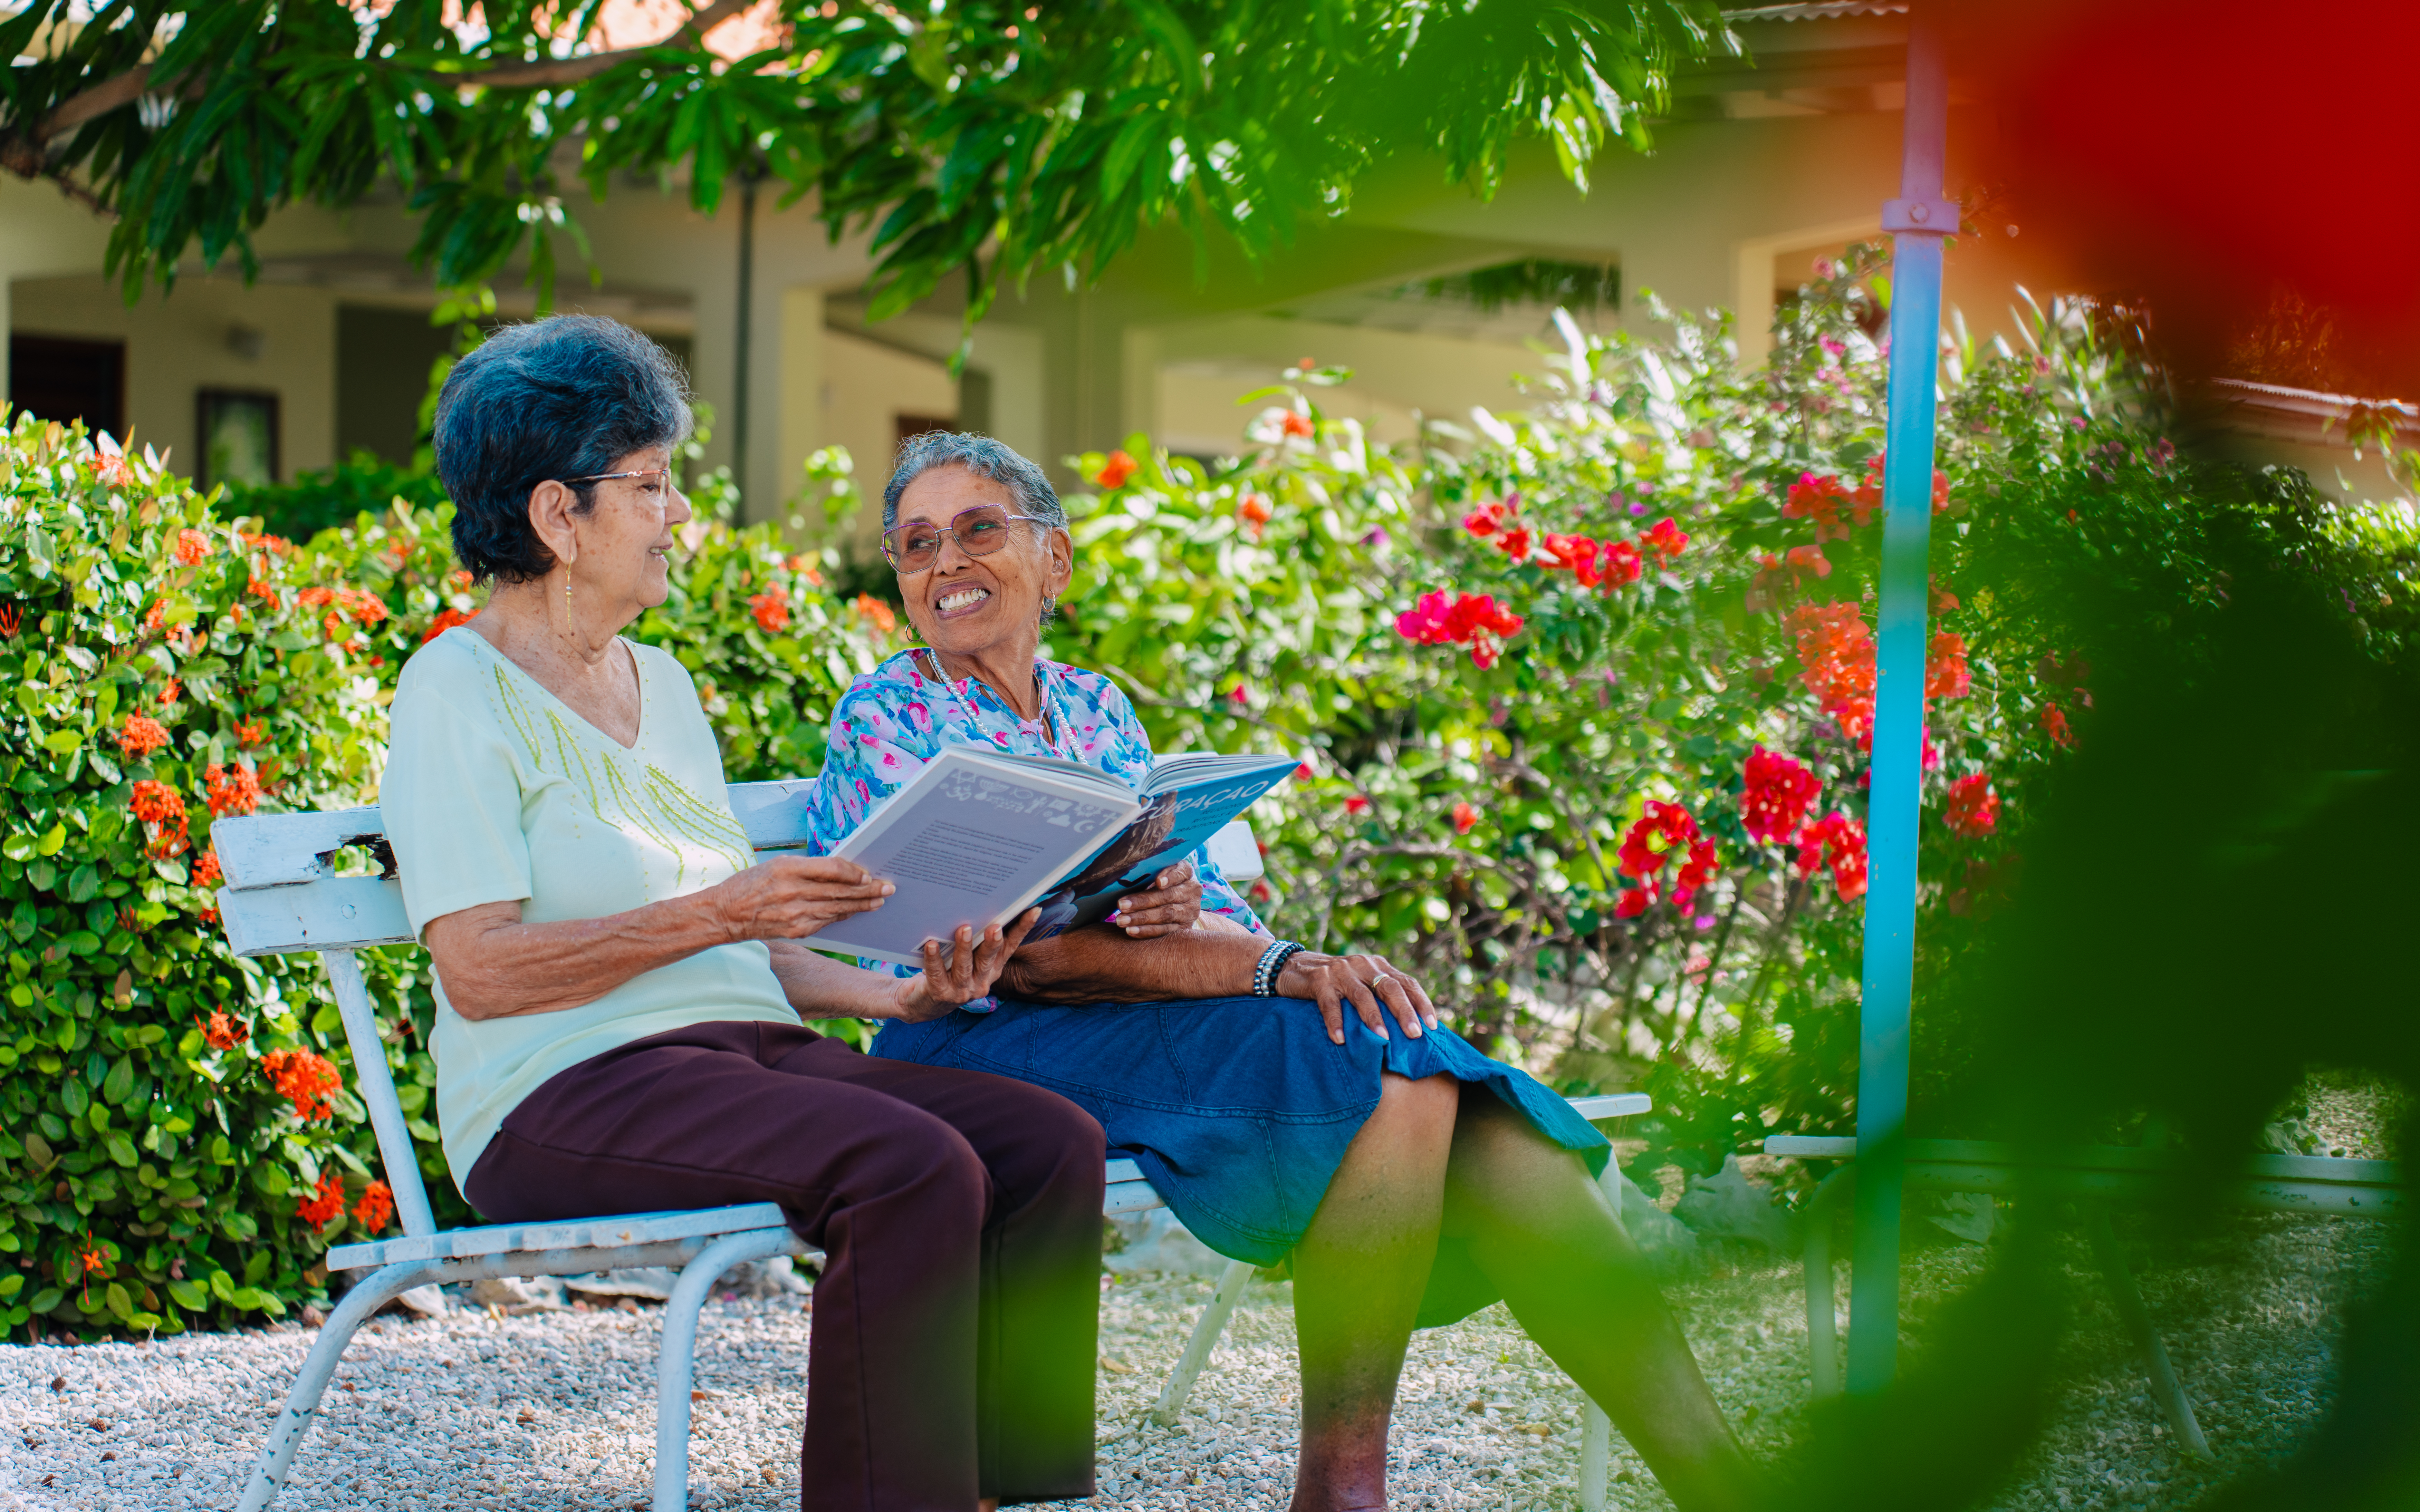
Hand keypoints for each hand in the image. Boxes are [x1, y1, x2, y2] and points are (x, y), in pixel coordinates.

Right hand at [707, 855, 892, 941]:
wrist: (725, 915)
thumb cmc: (751, 884)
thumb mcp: (776, 865)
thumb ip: (807, 867)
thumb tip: (842, 870)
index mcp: (787, 869)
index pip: (831, 869)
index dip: (853, 872)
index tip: (868, 874)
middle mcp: (793, 892)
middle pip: (840, 891)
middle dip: (868, 890)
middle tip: (888, 888)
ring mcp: (795, 915)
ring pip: (837, 909)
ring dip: (861, 905)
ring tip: (879, 901)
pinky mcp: (796, 931)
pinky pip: (826, 922)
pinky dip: (842, 916)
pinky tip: (854, 912)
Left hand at [893, 908, 1041, 1021]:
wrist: (925, 1004)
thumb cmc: (949, 972)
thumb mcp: (969, 958)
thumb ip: (977, 942)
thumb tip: (983, 907)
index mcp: (992, 970)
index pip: (1009, 947)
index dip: (1022, 930)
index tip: (1033, 910)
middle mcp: (981, 982)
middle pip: (988, 959)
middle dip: (992, 943)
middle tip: (995, 927)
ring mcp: (961, 990)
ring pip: (963, 968)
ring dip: (964, 948)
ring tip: (964, 929)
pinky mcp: (940, 993)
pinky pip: (936, 974)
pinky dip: (934, 959)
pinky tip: (931, 944)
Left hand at [1108, 861, 1201, 937]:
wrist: (1178, 904)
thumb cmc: (1159, 884)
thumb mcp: (1158, 874)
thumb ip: (1149, 874)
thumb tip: (1126, 878)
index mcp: (1187, 874)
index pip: (1182, 872)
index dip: (1171, 877)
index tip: (1158, 882)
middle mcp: (1192, 892)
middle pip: (1168, 896)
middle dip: (1143, 901)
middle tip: (1122, 905)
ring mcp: (1190, 911)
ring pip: (1166, 915)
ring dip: (1142, 918)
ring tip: (1122, 920)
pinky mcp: (1184, 927)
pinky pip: (1164, 931)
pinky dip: (1146, 931)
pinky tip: (1131, 930)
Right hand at [1275, 950, 1437, 1044]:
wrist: (1293, 967)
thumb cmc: (1336, 985)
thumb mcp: (1363, 984)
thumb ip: (1382, 998)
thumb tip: (1410, 1029)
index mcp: (1378, 966)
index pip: (1407, 982)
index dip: (1421, 1003)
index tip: (1433, 1026)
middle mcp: (1363, 965)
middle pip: (1389, 987)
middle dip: (1404, 1011)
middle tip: (1415, 1034)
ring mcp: (1340, 971)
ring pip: (1362, 996)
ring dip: (1373, 1018)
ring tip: (1383, 1039)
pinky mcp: (1319, 981)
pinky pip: (1329, 1003)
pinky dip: (1335, 1022)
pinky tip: (1339, 1039)